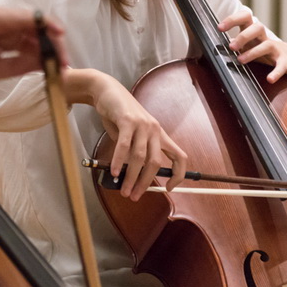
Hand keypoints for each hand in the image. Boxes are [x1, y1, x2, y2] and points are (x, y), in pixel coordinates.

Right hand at [0, 7, 68, 82]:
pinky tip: (54, 31)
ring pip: (34, 24)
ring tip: (63, 51)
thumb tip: (41, 66)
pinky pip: (25, 16)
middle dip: (54, 47)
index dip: (48, 56)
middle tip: (66, 62)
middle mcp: (2, 29)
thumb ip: (15, 65)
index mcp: (0, 44)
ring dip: (52, 36)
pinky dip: (42, 22)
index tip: (61, 69)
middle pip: (36, 35)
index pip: (31, 48)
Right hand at [64, 69, 186, 200]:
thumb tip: (131, 175)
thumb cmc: (119, 115)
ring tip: (123, 189)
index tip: (169, 188)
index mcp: (160, 134)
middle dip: (145, 182)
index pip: (179, 156)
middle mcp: (154, 129)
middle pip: (156, 162)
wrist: (107, 91)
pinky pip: (124, 146)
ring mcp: (142, 124)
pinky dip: (119, 162)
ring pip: (140, 157)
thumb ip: (134, 151)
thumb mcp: (132, 134)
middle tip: (135, 196)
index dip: (179, 174)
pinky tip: (114, 172)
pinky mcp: (127, 120)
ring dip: (131, 177)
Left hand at [217, 9, 286, 86]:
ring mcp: (276, 48)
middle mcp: (264, 37)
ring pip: (267, 44)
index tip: (219, 28)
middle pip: (257, 27)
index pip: (244, 17)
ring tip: (240, 60)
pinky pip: (281, 65)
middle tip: (231, 46)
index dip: (232, 20)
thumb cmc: (262, 50)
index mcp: (253, 32)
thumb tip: (212, 44)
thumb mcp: (247, 45)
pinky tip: (269, 79)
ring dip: (253, 52)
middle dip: (243, 36)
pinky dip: (276, 72)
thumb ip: (233, 43)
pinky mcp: (285, 61)